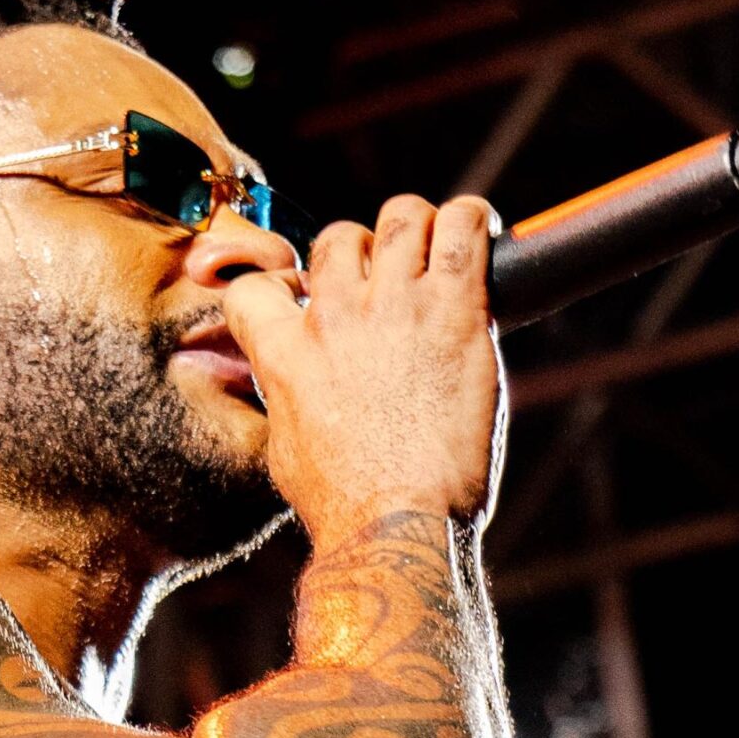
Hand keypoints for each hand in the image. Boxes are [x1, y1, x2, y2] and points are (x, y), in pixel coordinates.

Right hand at [224, 193, 505, 532]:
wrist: (396, 522)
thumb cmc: (347, 505)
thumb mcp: (287, 450)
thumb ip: (289, 399)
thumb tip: (293, 387)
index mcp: (284, 352)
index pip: (256, 285)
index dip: (284, 287)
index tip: (310, 304)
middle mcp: (333, 317)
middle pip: (341, 236)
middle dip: (365, 256)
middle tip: (395, 290)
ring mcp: (395, 307)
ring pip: (402, 215)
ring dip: (420, 232)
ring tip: (440, 261)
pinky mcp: (455, 309)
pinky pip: (464, 224)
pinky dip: (474, 220)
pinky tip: (482, 241)